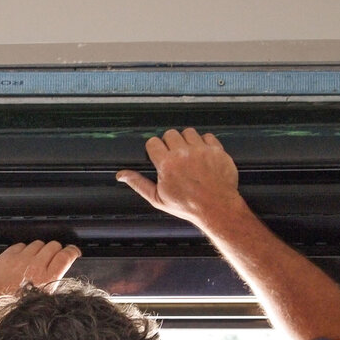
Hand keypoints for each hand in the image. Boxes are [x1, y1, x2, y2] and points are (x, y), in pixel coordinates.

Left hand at [0, 241, 80, 302]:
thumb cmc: (13, 308)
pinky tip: (22, 260)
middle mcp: (36, 266)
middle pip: (54, 246)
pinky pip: (22, 245)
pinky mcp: (8, 256)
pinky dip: (24, 250)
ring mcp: (21, 259)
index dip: (72, 251)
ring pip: (38, 244)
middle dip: (56, 250)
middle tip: (52, 257)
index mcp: (48, 279)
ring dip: (39, 250)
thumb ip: (52, 283)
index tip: (73, 251)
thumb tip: (59, 270)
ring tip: (35, 260)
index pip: (66, 255)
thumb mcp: (42, 300)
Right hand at [116, 128, 241, 227]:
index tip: (159, 156)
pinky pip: (208, 136)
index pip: (153, 142)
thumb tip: (122, 175)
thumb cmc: (188, 205)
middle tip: (175, 157)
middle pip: (170, 133)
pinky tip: (203, 156)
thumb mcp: (158, 198)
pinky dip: (205, 143)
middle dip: (170, 144)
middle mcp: (183, 154)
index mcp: (167, 164)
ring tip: (189, 155)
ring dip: (187, 141)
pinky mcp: (217, 150)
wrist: (216, 208)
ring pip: (188, 132)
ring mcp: (201, 150)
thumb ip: (138, 183)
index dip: (155, 149)